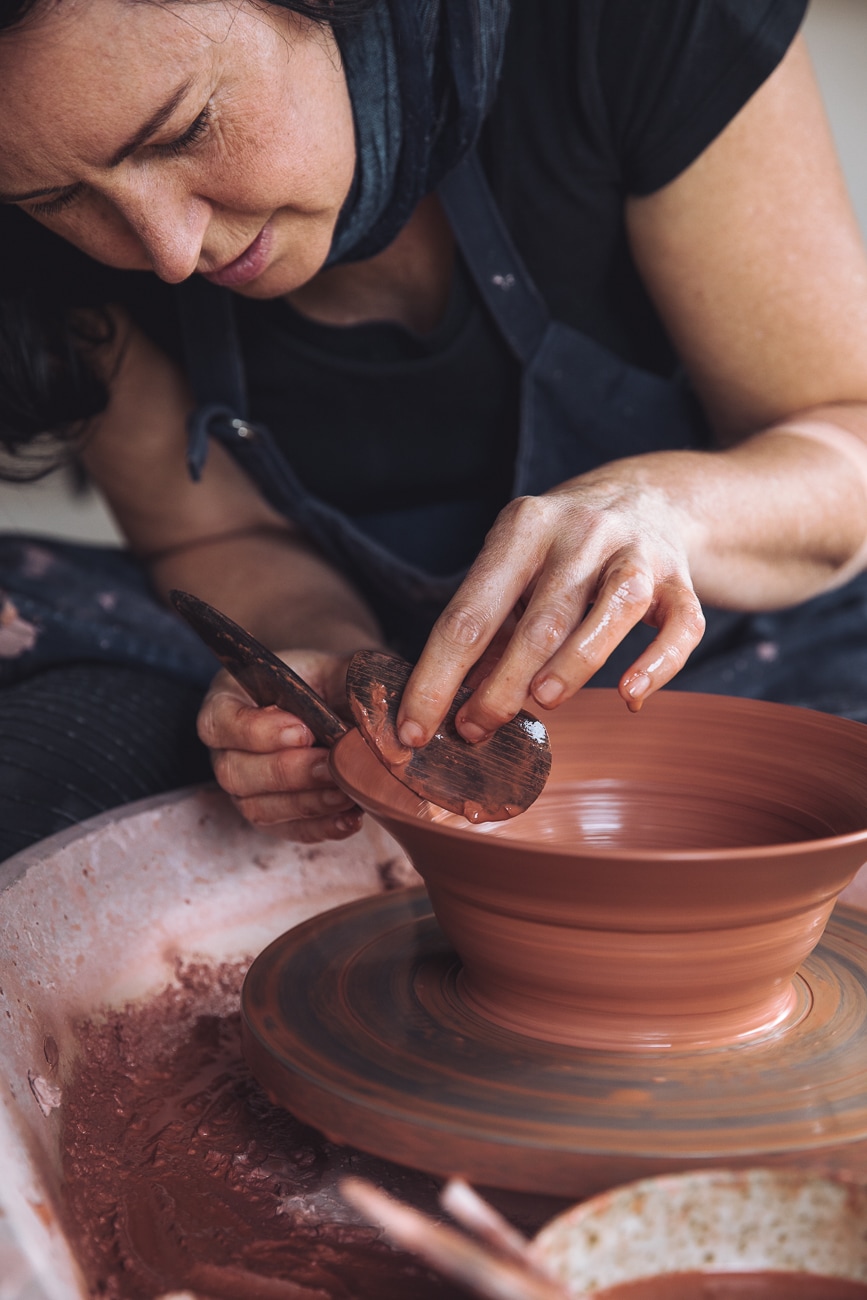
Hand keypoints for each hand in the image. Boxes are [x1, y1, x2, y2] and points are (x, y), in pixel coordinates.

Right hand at [197, 648, 362, 843]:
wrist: (342, 712)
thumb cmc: (331, 684)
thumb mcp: (339, 669)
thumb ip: (352, 680)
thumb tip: (378, 714)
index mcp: (230, 700)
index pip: (220, 722)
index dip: (257, 732)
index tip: (302, 731)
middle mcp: (228, 749)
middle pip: (235, 772)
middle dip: (287, 772)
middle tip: (329, 764)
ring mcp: (246, 787)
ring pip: (258, 807)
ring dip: (305, 803)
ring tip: (345, 793)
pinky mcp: (272, 816)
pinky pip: (287, 830)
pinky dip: (319, 828)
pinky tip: (350, 818)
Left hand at [397, 469, 706, 744]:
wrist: (650, 495)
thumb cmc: (561, 548)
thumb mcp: (514, 566)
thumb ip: (487, 630)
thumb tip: (451, 708)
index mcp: (523, 527)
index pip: (469, 612)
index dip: (438, 676)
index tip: (414, 728)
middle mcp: (581, 533)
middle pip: (540, 619)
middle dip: (503, 683)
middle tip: (476, 729)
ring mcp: (637, 553)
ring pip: (613, 610)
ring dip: (576, 663)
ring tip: (544, 701)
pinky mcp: (680, 579)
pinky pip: (681, 625)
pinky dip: (658, 664)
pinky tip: (630, 696)